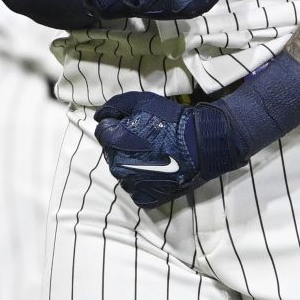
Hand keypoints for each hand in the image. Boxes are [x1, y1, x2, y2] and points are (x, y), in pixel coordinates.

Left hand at [94, 91, 243, 207]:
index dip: (117, 126)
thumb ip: (114, 106)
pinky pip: (136, 190)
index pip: (103, 132)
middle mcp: (118, 166)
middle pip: (112, 153)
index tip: (135, 125)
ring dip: (132, 164)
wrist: (200, 144)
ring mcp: (131, 185)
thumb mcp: (141, 101)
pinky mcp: (145, 198)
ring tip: (154, 155)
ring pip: (123, 172)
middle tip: (147, 140)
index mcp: (114, 141)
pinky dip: (143, 182)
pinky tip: (157, 172)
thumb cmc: (170, 120)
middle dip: (123, 145)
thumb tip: (99, 116)